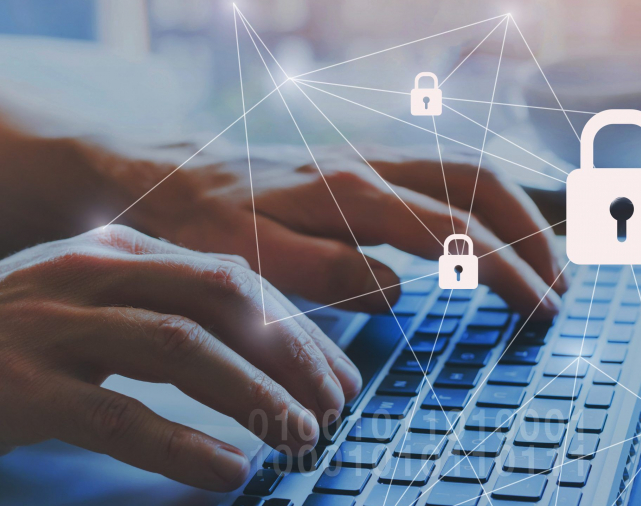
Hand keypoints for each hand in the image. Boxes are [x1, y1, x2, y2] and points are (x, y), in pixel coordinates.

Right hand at [0, 225, 361, 490]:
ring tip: (301, 437)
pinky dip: (184, 445)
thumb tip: (276, 361)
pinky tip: (229, 472)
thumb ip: (175, 318)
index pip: (235, 279)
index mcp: (122, 248)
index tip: (341, 378)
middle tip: (336, 408)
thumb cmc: (23, 343)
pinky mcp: (18, 384)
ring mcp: (52, 323)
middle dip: (293, 354)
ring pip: (181, 348)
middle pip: (222, 299)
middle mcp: (91, 271)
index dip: (299, 332)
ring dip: (255, 394)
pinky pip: (118, 414)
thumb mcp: (103, 311)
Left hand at [106, 143, 567, 316]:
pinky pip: (442, 172)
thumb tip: (399, 288)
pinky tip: (491, 230)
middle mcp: (371, 165)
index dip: (507, 272)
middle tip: (562, 289)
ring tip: (547, 261)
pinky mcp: (361, 164)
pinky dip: (485, 202)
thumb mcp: (246, 258)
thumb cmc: (197, 222)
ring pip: (467, 170)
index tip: (539, 312)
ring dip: (518, 214)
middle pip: (480, 186)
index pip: (457, 230)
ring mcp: (370, 159)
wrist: (155, 173)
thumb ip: (323, 271)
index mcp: (350, 192)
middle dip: (533, 237)